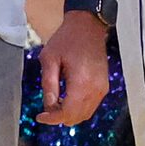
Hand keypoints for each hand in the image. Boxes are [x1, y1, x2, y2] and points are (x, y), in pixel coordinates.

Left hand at [35, 10, 109, 125]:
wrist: (88, 26)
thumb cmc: (67, 39)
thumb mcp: (49, 59)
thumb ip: (48, 84)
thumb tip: (48, 106)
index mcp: (81, 81)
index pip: (67, 112)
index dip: (52, 119)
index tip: (40, 117)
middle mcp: (95, 88)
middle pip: (77, 117)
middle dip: (59, 117)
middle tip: (46, 108)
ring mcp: (102, 88)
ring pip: (85, 114)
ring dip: (69, 114)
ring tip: (55, 102)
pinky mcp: (104, 86)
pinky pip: (91, 106)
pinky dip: (78, 108)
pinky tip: (67, 98)